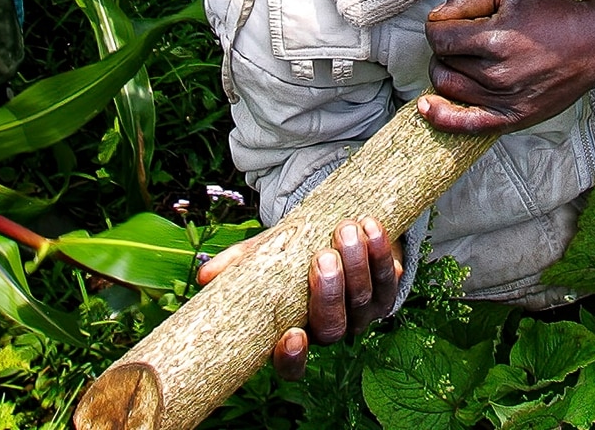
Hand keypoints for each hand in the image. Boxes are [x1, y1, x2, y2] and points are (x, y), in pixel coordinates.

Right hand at [195, 216, 400, 375]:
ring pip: (363, 302)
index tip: (291, 334)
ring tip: (347, 229)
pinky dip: (380, 253)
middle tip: (322, 257)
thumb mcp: (263, 259)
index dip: (292, 357)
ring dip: (357, 265)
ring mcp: (361, 314)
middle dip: (329, 292)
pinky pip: (389, 280)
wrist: (337, 233)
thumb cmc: (292, 255)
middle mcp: (330, 330)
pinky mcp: (386, 292)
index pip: (291, 366)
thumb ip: (239, 267)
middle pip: (333, 327)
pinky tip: (371, 227)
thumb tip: (205, 277)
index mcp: (296, 334)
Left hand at [415, 0, 594, 134]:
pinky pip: (467, 125)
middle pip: (441, 63)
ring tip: (461, 60)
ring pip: (448, 89)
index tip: (448, 23)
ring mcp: (505, 100)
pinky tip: (427, 108)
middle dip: (444, 48)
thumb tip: (437, 16)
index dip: (436, 26)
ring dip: (446, 71)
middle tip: (461, 39)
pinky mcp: (513, 118)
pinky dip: (442, 118)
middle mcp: (498, 74)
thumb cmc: (551, 15)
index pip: (438, 38)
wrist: (592, 46)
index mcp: (496, 39)